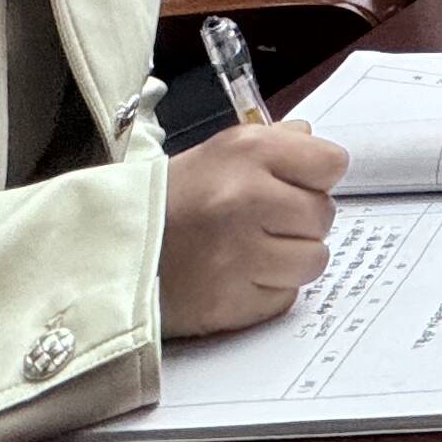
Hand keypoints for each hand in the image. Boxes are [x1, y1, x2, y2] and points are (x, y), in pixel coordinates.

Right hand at [158, 122, 343, 337]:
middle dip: (302, 220)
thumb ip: (275, 141)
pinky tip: (238, 276)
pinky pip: (284, 297)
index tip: (297, 185)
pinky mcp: (230, 303)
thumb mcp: (219, 151)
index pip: (332, 163)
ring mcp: (239, 256)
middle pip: (325, 215)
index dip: (317, 177)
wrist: (110, 251)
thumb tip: (313, 138)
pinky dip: (268, 290)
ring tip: (253, 250)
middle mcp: (246, 200)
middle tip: (267, 221)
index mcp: (248, 153)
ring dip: (290, 259)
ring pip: (313, 260)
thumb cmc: (170, 199)